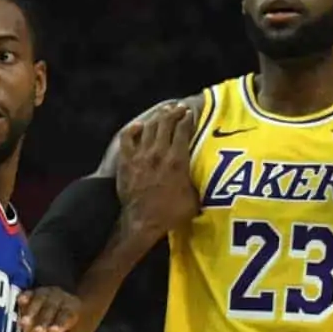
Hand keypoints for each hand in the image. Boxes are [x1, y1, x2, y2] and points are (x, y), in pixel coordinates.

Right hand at [17, 287, 78, 331]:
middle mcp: (62, 300)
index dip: (60, 324)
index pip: (67, 317)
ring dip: (32, 311)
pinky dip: (25, 297)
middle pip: (53, 308)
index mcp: (73, 312)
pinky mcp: (35, 292)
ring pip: (41, 299)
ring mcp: (48, 294)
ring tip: (22, 324)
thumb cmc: (65, 331)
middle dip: (43, 320)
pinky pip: (30, 293)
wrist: (67, 308)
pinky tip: (20, 301)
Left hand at [117, 103, 199, 237]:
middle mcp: (159, 152)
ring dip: (157, 117)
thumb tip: (206, 180)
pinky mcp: (126, 161)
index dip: (187, 118)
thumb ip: (198, 184)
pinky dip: (133, 129)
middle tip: (179, 109)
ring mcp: (140, 155)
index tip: (190, 113)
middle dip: (174, 112)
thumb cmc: (170, 213)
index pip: (183, 130)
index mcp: (177, 160)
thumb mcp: (194, 199)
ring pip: (149, 127)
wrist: (142, 222)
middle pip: (166, 123)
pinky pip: (127, 138)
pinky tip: (139, 126)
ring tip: (163, 112)